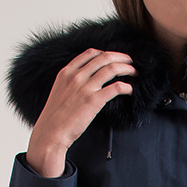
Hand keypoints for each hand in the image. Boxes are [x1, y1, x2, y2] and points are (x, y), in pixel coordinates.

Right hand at [26, 48, 135, 176]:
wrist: (51, 133)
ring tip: (135, 72)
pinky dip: (126, 87)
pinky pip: (116, 88)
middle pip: (104, 57)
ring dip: (127, 68)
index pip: (90, 53)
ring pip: (112, 69)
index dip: (106, 53)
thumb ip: (71, 83)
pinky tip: (130, 90)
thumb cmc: (55, 118)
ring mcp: (85, 87)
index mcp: (67, 72)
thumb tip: (85, 82)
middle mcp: (76, 76)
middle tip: (130, 61)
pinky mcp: (94, 100)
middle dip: (120, 57)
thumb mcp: (59, 92)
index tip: (115, 57)